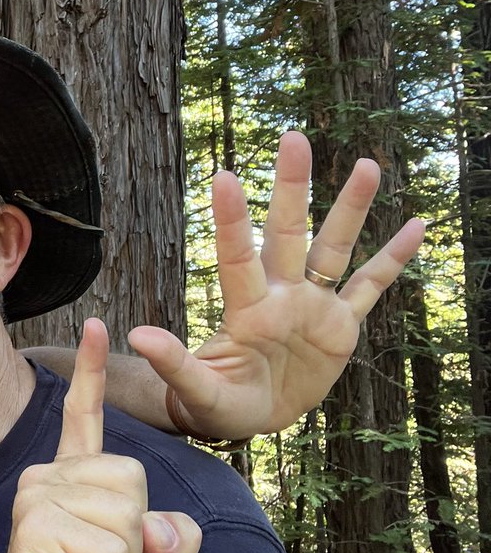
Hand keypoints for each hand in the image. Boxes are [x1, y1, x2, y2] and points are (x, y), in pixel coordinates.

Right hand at [0, 319, 201, 552]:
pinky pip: (110, 541)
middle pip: (135, 477)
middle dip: (138, 536)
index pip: (84, 416)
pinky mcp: (36, 523)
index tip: (96, 326)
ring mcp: (38, 495)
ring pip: (128, 510)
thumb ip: (178, 537)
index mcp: (76, 479)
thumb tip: (160, 523)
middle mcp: (50, 477)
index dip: (93, 372)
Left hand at [130, 131, 425, 437]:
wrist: (250, 416)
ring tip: (367, 164)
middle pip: (288, 234)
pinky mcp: (340, 326)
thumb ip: (173, 363)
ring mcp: (312, 307)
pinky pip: (370, 288)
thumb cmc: (216, 403)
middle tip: (292, 137)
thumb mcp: (195, 391)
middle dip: (291, 188)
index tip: (224, 176)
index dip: (233, 221)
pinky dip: (392, 259)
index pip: (238, 258)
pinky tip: (415, 225)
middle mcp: (281, 297)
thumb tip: (137, 334)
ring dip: (350, 209)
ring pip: (334, 248)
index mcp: (247, 311)